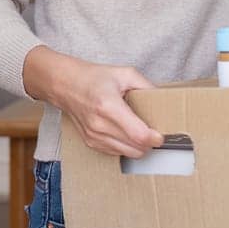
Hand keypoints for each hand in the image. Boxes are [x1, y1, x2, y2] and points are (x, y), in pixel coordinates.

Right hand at [23, 46, 163, 158]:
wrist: (65, 85)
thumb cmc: (94, 78)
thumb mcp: (124, 74)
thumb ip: (146, 86)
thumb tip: (163, 100)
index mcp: (108, 106)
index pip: (137, 134)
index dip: (154, 138)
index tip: (162, 135)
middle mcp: (99, 125)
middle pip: (135, 148)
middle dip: (150, 143)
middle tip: (155, 131)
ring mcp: (94, 137)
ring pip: (128, 154)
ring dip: (139, 147)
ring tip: (142, 132)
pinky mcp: (91, 143)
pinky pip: (116, 153)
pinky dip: (126, 147)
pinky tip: (128, 134)